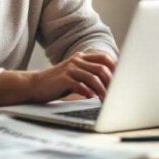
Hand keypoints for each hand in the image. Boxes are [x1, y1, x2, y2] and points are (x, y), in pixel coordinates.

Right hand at [0, 51, 116, 106]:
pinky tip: (91, 97)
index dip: (116, 67)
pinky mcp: (63, 79)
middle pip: (101, 68)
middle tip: (116, 94)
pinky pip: (80, 84)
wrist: (35, 85)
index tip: (124, 79)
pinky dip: (88, 92)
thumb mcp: (75, 75)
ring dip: (102, 90)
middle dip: (111, 82)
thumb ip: (89, 74)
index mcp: (81, 57)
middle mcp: (77, 60)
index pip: (104, 58)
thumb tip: (110, 84)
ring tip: (105, 100)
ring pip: (93, 77)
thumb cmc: (58, 83)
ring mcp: (70, 68)